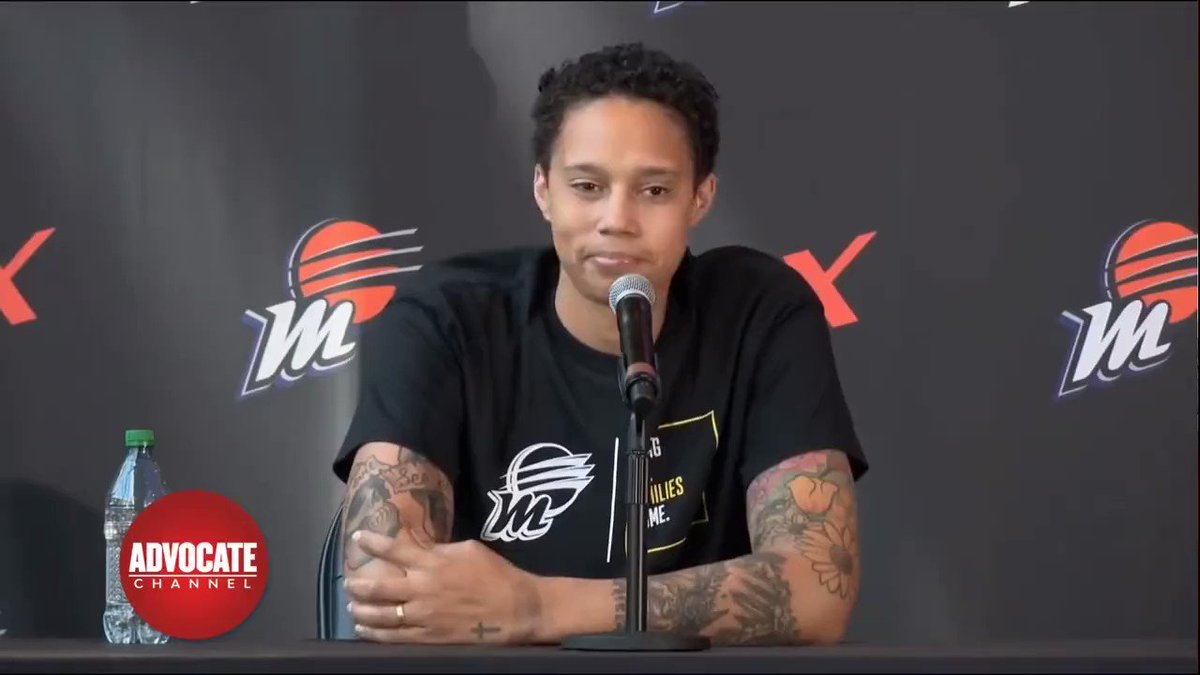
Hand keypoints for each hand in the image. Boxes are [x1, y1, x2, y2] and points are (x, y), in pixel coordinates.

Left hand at [344, 528, 544, 644]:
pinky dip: (374, 633)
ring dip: (361, 610)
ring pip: (381, 614)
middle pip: (378, 586)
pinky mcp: (428, 637)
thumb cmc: (496, 575)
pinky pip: (394, 637)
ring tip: (351, 606)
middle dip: (358, 584)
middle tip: (349, 582)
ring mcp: (423, 616)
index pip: (394, 549)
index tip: (358, 537)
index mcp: (433, 563)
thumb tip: (421, 548)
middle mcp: (422, 589)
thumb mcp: (469, 549)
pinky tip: (364, 629)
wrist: (516, 609)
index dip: (372, 543)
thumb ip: (440, 549)